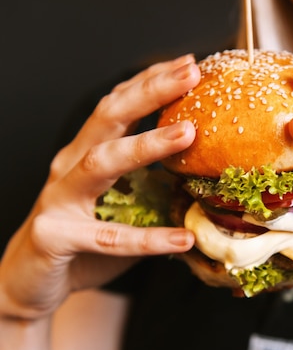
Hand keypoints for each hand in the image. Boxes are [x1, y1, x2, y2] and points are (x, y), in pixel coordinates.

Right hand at [0, 55, 198, 320]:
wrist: (28, 284)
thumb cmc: (82, 242)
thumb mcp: (118, 204)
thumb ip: (151, 185)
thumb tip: (208, 176)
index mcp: (86, 153)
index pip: (118, 106)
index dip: (150, 82)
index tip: (188, 65)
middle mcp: (70, 167)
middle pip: (108, 117)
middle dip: (150, 92)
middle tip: (190, 74)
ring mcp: (59, 199)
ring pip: (102, 163)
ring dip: (145, 145)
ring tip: (188, 134)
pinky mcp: (56, 236)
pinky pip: (107, 237)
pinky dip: (148, 239)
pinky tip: (182, 239)